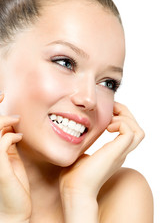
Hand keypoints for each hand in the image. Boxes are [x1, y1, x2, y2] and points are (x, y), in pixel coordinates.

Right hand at [0, 94, 30, 221]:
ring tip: (16, 119)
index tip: (1, 95)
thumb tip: (13, 125)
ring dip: (2, 120)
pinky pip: (1, 142)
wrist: (14, 208)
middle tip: (3, 95)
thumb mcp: (10, 157)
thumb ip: (9, 142)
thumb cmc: (14, 183)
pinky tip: (19, 137)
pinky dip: (10, 135)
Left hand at [59, 102, 144, 198]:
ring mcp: (121, 153)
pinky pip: (130, 131)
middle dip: (125, 114)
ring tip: (110, 120)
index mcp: (114, 153)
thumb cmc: (73, 177)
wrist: (74, 191)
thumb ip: (86, 145)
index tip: (108, 112)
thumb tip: (81, 134)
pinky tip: (108, 127)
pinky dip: (121, 124)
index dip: (120, 118)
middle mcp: (121, 152)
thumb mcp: (82, 154)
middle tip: (112, 109)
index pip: (128, 132)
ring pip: (138, 131)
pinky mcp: (118, 152)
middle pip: (136, 130)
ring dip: (125, 118)